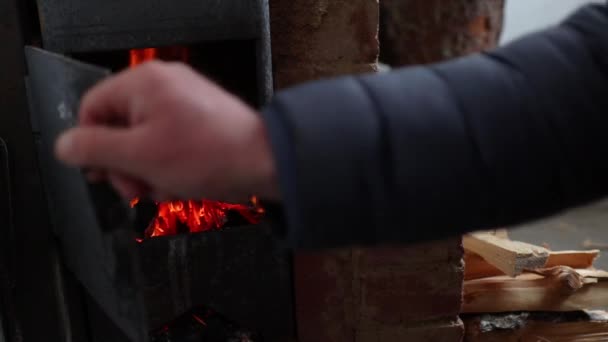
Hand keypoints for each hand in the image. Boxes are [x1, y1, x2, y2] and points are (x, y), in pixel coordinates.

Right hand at [55, 61, 278, 201]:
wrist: (267, 164)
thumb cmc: (209, 156)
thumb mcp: (139, 156)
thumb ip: (94, 150)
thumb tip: (65, 146)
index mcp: (143, 83)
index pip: (92, 109)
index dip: (92, 146)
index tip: (103, 174)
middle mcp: (164, 86)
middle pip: (120, 128)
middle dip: (127, 166)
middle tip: (138, 189)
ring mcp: (185, 102)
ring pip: (146, 142)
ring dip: (150, 173)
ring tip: (168, 191)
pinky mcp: (202, 121)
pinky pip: (171, 144)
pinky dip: (171, 168)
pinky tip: (183, 186)